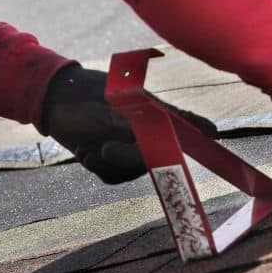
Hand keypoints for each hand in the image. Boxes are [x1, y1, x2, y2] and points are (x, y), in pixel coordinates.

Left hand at [40, 64, 216, 183]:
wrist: (55, 99)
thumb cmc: (93, 94)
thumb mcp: (127, 106)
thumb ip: (161, 121)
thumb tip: (212, 131)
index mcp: (156, 115)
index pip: (187, 130)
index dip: (202, 136)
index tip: (216, 135)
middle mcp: (146, 133)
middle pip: (151, 160)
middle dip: (126, 158)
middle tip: (104, 149)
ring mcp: (127, 148)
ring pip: (129, 172)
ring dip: (106, 163)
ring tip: (89, 146)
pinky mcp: (108, 161)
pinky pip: (111, 177)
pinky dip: (97, 167)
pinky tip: (85, 151)